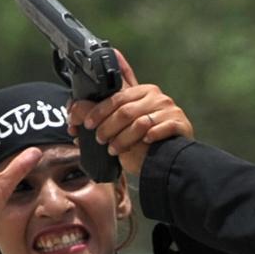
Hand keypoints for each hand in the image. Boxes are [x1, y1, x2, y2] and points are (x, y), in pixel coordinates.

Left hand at [67, 50, 193, 175]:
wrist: (170, 161)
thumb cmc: (144, 144)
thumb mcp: (121, 126)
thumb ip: (102, 114)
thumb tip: (74, 110)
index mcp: (141, 92)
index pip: (116, 95)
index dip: (98, 108)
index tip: (84, 120)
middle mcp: (156, 97)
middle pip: (124, 109)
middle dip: (107, 126)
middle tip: (98, 138)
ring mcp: (169, 109)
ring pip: (139, 122)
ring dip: (123, 138)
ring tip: (113, 149)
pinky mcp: (180, 122)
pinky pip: (160, 128)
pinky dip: (150, 136)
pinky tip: (143, 144)